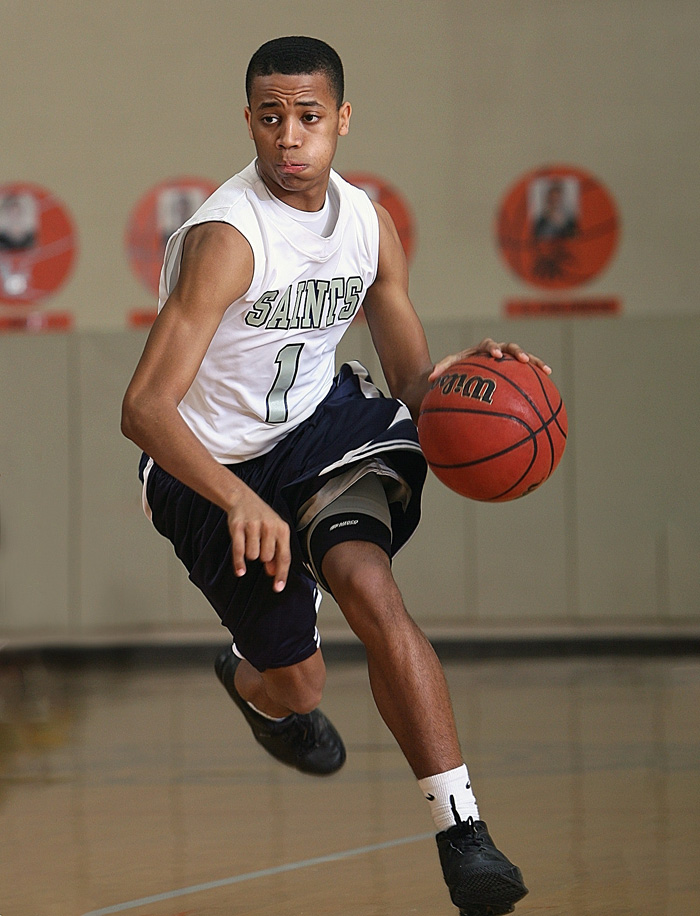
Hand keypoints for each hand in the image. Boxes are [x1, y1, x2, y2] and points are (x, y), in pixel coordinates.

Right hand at [226, 490, 290, 592]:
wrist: (243, 498)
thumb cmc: (262, 518)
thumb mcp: (274, 532)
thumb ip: (277, 551)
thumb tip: (274, 572)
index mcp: (282, 529)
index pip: (284, 556)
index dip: (282, 574)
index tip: (278, 588)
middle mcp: (269, 526)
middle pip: (267, 557)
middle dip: (263, 558)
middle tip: (259, 547)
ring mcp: (253, 526)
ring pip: (253, 555)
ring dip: (250, 554)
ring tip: (250, 542)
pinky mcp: (238, 527)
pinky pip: (239, 551)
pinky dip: (239, 563)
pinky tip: (240, 571)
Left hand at [429, 338, 551, 380]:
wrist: (460, 373)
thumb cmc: (453, 372)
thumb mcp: (446, 370)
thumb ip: (440, 371)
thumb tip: (430, 379)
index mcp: (480, 350)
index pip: (486, 345)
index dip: (492, 348)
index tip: (494, 355)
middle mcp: (495, 351)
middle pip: (508, 347)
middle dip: (516, 353)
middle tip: (524, 360)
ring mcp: (506, 360)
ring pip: (522, 358)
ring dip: (534, 362)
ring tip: (546, 370)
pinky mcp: (513, 369)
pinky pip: (527, 372)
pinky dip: (537, 373)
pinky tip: (549, 379)